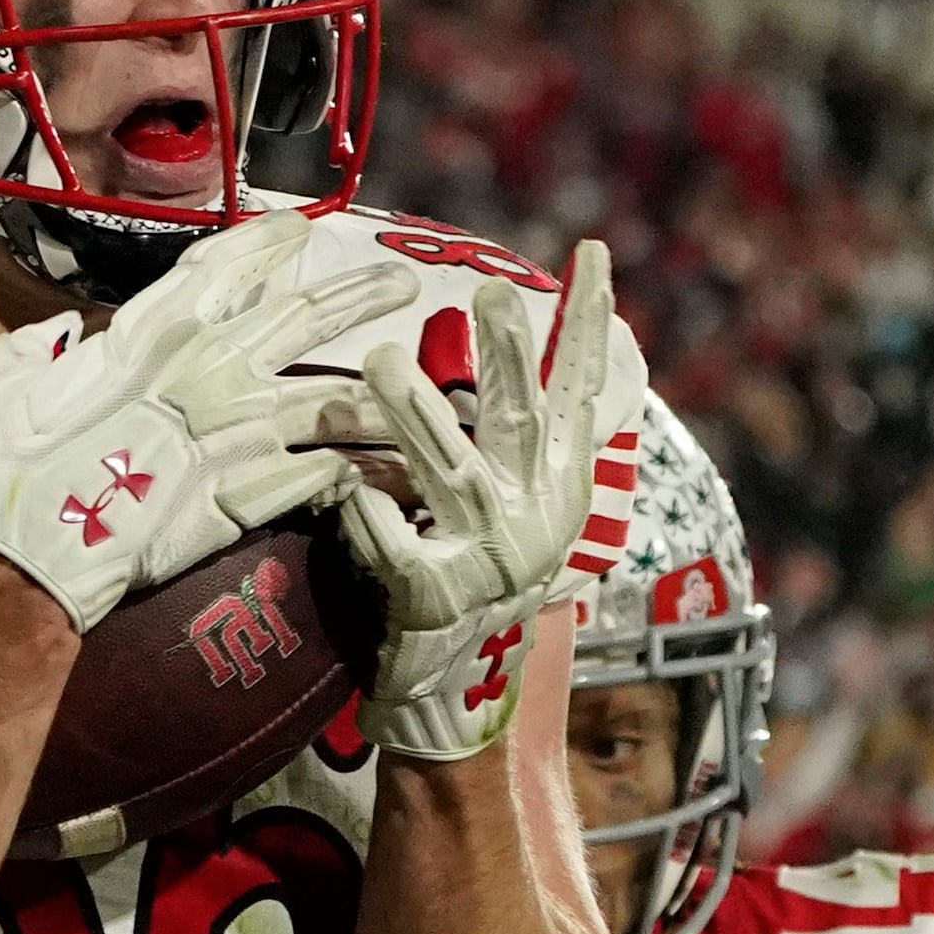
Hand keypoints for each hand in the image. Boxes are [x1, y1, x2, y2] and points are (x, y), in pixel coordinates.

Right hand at [0, 213, 396, 631]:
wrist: (32, 543)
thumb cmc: (8, 464)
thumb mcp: (3, 387)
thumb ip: (29, 354)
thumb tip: (44, 339)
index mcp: (150, 327)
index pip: (225, 264)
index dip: (268, 242)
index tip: (302, 230)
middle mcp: (209, 363)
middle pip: (307, 316)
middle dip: (361, 296)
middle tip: (403, 286)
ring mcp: (238, 428)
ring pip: (338, 401)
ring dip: (389, 399)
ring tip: (431, 399)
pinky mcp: (252, 493)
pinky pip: (325, 476)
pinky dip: (360, 477)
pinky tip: (388, 478)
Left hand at [338, 238, 630, 764]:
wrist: (445, 681)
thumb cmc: (470, 563)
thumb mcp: (514, 497)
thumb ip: (515, 426)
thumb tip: (508, 318)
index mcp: (557, 483)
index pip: (578, 391)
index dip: (588, 324)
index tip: (592, 253)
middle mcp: (532, 517)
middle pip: (521, 424)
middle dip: (508, 357)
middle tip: (489, 290)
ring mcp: (486, 561)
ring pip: (452, 478)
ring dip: (418, 418)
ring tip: (380, 361)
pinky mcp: (432, 599)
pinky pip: (393, 544)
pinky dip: (368, 514)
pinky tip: (340, 489)